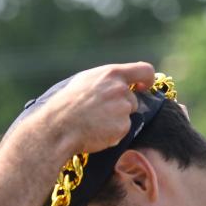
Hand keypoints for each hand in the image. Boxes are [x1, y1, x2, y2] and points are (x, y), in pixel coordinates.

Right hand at [37, 62, 156, 154]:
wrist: (58, 127)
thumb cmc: (66, 104)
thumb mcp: (84, 81)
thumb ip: (105, 80)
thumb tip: (119, 80)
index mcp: (111, 74)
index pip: (144, 71)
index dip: (146, 80)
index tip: (143, 87)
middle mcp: (120, 89)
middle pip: (132, 100)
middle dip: (121, 108)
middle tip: (100, 115)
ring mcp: (123, 108)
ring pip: (126, 116)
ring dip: (115, 121)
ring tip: (94, 123)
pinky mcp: (122, 127)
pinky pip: (122, 131)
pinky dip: (111, 134)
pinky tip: (96, 132)